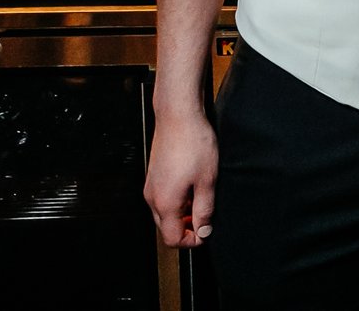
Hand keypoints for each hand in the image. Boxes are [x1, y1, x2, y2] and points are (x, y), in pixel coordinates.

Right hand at [143, 110, 218, 247]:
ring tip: (201, 198)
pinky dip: (177, 201)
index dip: (192, 241)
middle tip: (206, 216)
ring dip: (182, 214)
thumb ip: (205, 210)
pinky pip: (162, 199)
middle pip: (166, 229)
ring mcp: (150, 186)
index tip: (206, 232)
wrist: (178, 116)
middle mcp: (152, 197)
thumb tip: (204, 230)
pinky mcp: (153, 176)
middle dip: (187, 229)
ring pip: (164, 214)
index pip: (172, 240)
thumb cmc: (192, 143)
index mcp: (165, 203)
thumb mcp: (207, 181)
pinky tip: (192, 186)